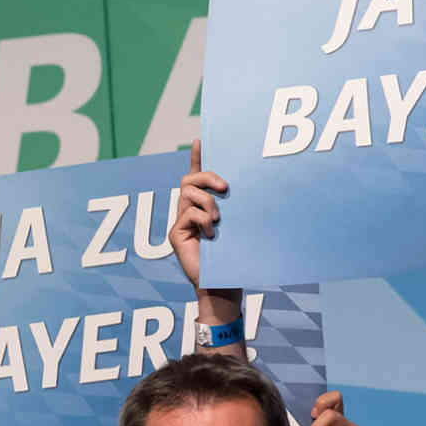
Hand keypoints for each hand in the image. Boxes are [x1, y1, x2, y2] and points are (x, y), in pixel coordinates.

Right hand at [169, 141, 240, 305]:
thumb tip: (248, 186)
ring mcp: (181, 222)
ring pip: (188, 194)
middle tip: (224, 187)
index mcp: (204, 206)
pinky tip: (211, 235)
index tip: (200, 139)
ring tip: (218, 220)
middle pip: (190, 180)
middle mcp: (189, 211)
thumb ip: (234, 207)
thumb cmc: (234, 256)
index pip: (197, 176)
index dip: (197, 158)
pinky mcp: (176, 234)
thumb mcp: (238, 226)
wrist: (223, 285)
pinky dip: (203, 221)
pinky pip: (188, 214)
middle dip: (207, 177)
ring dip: (207, 202)